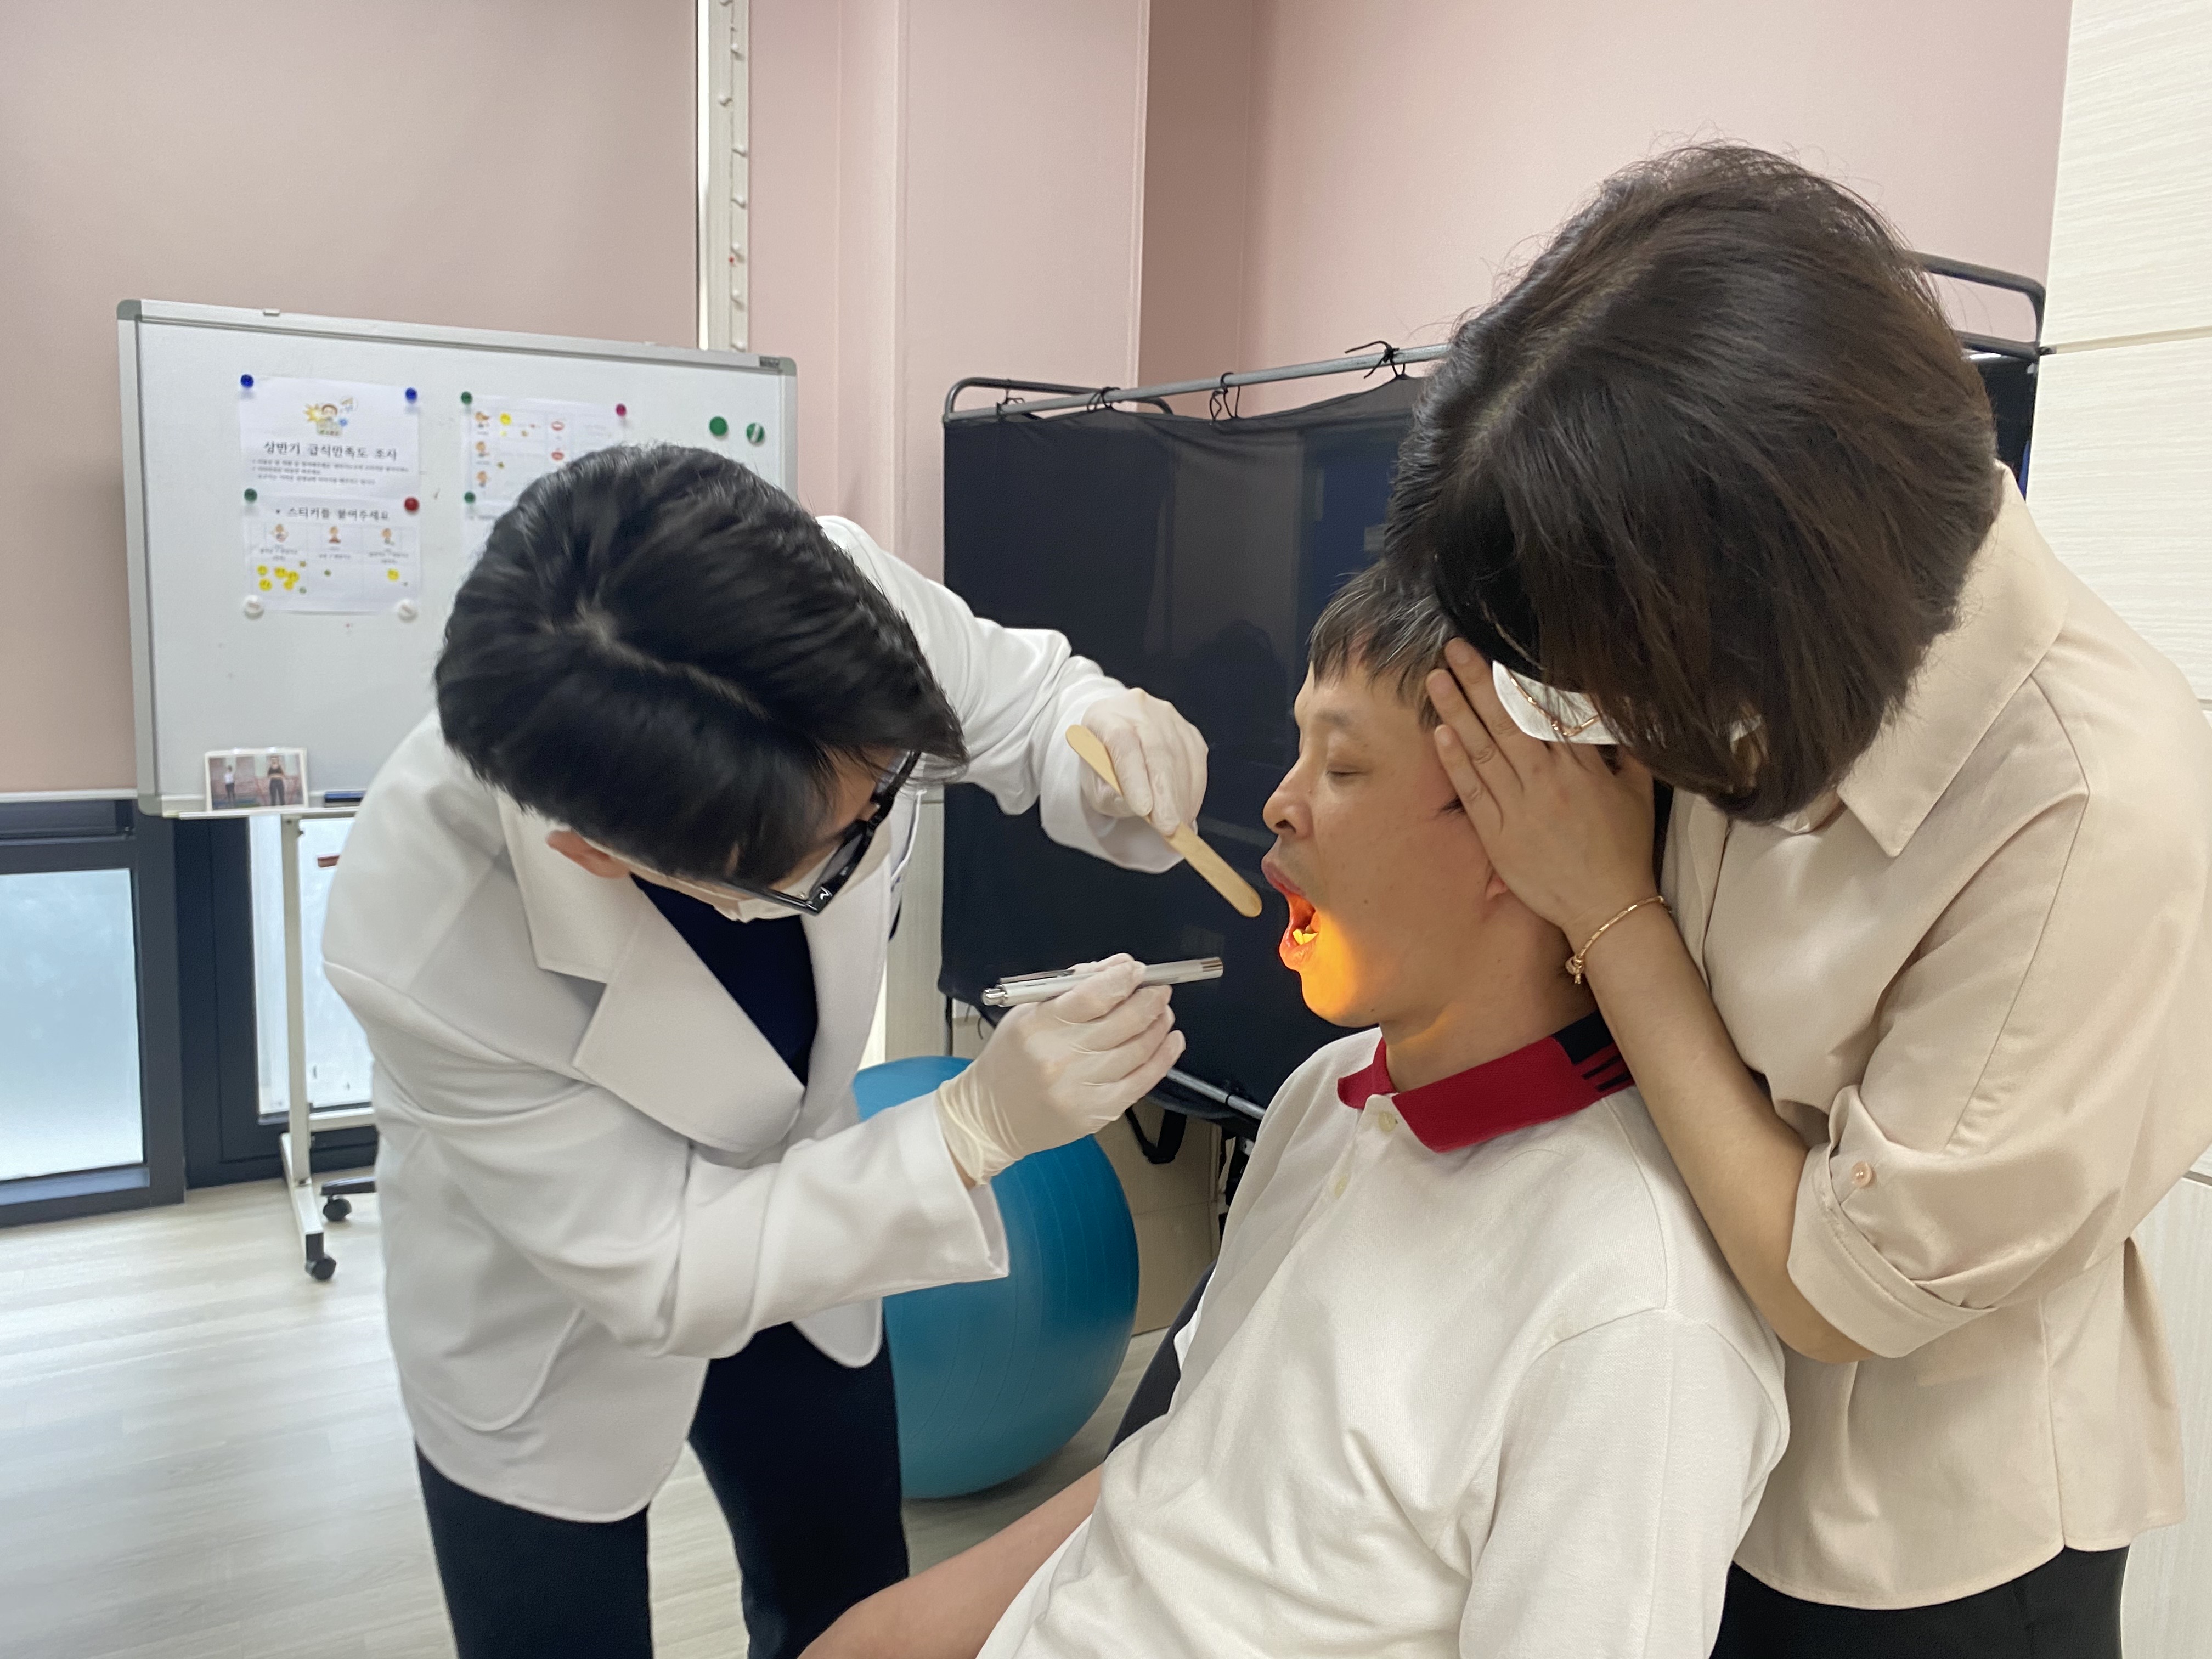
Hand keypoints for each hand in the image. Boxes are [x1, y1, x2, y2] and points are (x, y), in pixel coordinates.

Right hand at [935, 956, 1185, 1182]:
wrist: (991, 1117)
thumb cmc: (1009, 1062)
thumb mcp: (1026, 1013)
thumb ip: (1071, 987)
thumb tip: (1116, 967)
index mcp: (1038, 1027)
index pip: (1093, 995)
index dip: (1124, 978)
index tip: (1137, 970)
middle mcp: (1061, 1058)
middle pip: (1124, 1020)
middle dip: (1151, 998)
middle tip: (1159, 989)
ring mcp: (1082, 1087)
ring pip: (1139, 1048)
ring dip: (1159, 1023)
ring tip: (1162, 1011)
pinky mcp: (1098, 1111)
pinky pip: (1143, 1080)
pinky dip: (1164, 1056)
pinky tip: (1171, 1040)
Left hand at [1078, 689, 1208, 837]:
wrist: (1116, 738)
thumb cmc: (1103, 763)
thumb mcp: (1094, 784)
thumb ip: (1109, 795)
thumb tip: (1137, 807)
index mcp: (1106, 717)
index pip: (1122, 743)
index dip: (1134, 778)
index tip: (1143, 809)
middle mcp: (1138, 709)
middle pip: (1157, 751)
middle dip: (1165, 795)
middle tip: (1168, 827)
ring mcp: (1167, 717)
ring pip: (1180, 757)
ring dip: (1182, 797)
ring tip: (1177, 825)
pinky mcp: (1188, 731)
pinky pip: (1196, 761)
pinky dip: (1194, 791)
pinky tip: (1187, 810)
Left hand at [1425, 640, 1657, 945]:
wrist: (1608, 907)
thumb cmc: (1625, 850)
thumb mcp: (1638, 793)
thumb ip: (1627, 751)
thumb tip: (1618, 715)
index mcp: (1580, 767)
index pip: (1545, 712)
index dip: (1519, 680)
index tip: (1500, 650)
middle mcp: (1546, 781)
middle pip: (1507, 720)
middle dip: (1479, 680)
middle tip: (1455, 646)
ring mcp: (1519, 807)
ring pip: (1484, 749)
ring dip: (1457, 711)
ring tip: (1436, 678)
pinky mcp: (1498, 835)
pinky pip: (1473, 791)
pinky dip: (1456, 761)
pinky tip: (1440, 733)